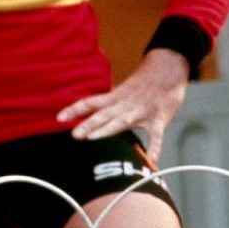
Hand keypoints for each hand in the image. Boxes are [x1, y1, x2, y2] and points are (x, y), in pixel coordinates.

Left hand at [57, 49, 188, 163]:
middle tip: (75, 135)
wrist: (169, 67)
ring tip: (93, 139)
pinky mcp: (160, 117)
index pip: (91, 103)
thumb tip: (93, 118)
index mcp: (116, 97)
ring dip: (107, 130)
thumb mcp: (124, 90)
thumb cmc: (146, 82)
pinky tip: (152, 160)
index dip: (75, 110)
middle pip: (103, 115)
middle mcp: (126, 104)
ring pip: (122, 121)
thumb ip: (110, 105)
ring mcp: (142, 111)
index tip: (59, 118)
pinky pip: (156, 135)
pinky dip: (154, 147)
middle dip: (89, 125)